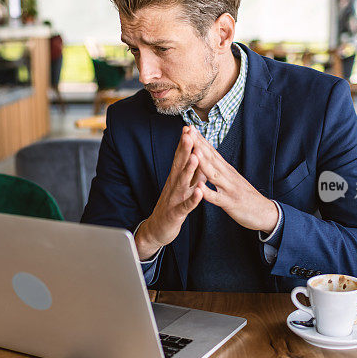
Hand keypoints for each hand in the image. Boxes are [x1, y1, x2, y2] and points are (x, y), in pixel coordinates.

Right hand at [135, 126, 205, 259]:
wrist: (157, 230)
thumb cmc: (172, 206)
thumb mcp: (181, 187)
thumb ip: (191, 173)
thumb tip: (199, 156)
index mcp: (175, 179)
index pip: (179, 158)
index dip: (184, 143)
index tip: (189, 127)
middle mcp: (173, 186)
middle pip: (179, 165)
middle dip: (184, 149)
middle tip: (189, 134)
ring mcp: (174, 199)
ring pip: (182, 183)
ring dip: (189, 170)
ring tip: (195, 157)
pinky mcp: (176, 213)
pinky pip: (186, 206)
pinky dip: (193, 199)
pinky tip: (199, 192)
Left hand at [190, 128, 278, 233]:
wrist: (265, 212)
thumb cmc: (246, 196)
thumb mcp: (232, 179)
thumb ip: (221, 169)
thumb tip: (210, 156)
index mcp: (226, 170)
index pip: (212, 151)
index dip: (200, 140)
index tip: (189, 127)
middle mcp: (227, 175)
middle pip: (211, 158)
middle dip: (199, 144)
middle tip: (188, 131)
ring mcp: (229, 188)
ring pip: (213, 174)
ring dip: (203, 163)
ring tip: (193, 152)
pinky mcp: (230, 203)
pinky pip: (217, 198)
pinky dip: (208, 193)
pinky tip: (199, 187)